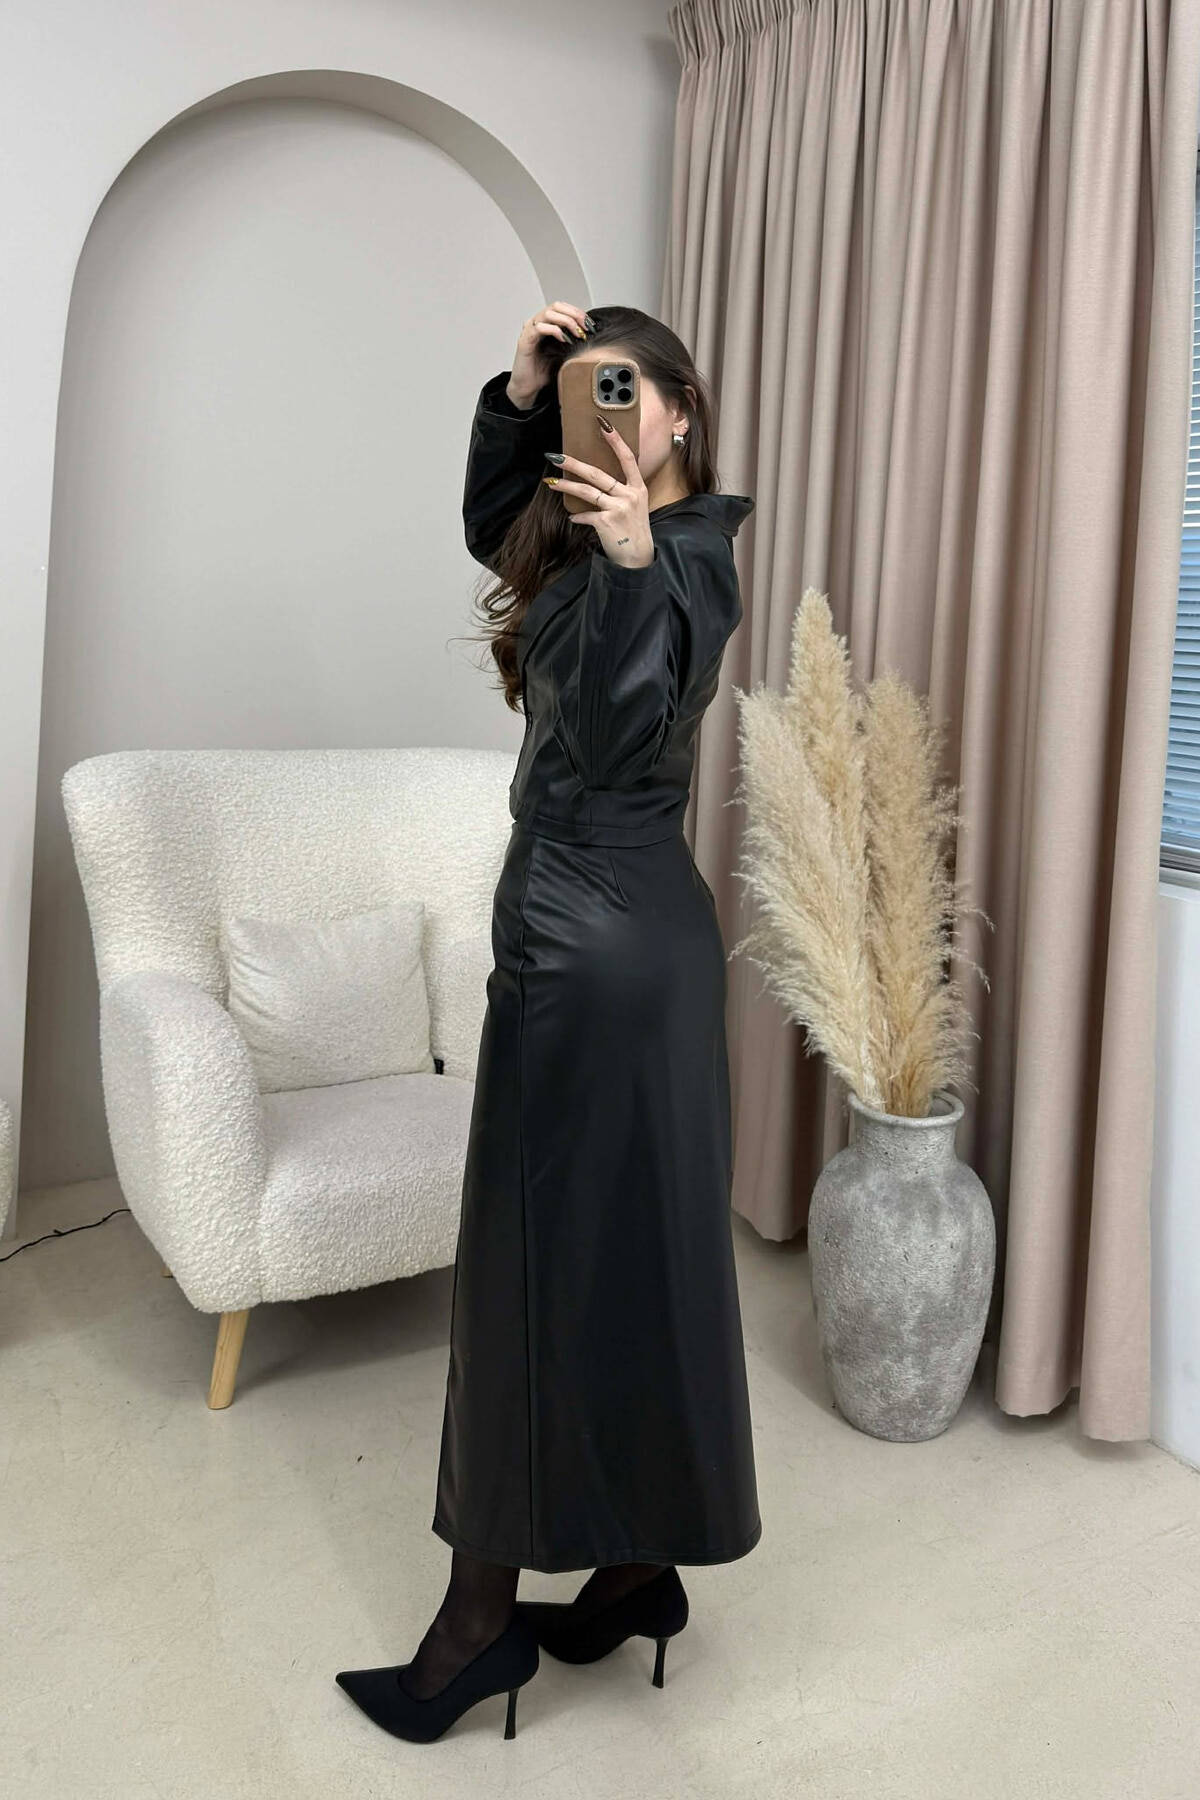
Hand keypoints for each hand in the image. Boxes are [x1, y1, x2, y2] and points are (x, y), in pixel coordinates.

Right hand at [509, 302, 589, 402]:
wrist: (528, 387)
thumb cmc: (543, 371)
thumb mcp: (563, 353)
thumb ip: (572, 341)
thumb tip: (589, 336)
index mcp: (546, 324)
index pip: (562, 307)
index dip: (577, 312)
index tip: (589, 323)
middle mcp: (537, 324)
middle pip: (556, 306)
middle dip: (574, 314)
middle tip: (585, 326)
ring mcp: (530, 331)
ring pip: (548, 313)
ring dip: (566, 321)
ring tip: (576, 333)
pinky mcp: (525, 341)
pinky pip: (539, 328)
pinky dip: (554, 330)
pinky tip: (563, 339)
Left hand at [544, 419, 653, 569]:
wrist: (637, 558)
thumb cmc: (633, 530)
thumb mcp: (634, 506)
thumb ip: (620, 491)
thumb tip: (596, 481)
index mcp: (638, 488)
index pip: (628, 459)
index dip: (616, 441)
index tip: (604, 424)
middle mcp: (630, 495)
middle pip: (597, 474)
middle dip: (574, 463)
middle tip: (555, 456)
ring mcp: (619, 508)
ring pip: (587, 491)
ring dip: (565, 486)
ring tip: (550, 483)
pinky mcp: (607, 522)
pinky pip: (585, 515)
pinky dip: (577, 517)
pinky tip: (572, 517)